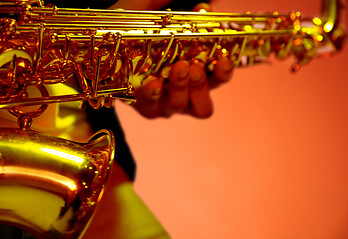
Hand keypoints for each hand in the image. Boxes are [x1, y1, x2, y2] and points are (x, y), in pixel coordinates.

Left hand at [132, 4, 233, 118]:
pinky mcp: (146, 108)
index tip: (224, 59)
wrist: (112, 54)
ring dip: (181, 87)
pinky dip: (154, 93)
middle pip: (204, 105)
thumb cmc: (143, 40)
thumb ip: (182, 18)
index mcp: (197, 78)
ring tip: (177, 67)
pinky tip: (152, 81)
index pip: (219, 79)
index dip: (224, 73)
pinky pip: (152, 106)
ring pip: (181, 106)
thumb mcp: (162, 24)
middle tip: (194, 66)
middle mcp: (185, 96)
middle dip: (201, 85)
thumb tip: (202, 8)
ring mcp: (166, 105)